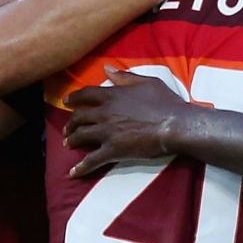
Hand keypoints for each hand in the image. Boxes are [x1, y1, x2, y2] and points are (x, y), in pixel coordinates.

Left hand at [64, 67, 192, 176]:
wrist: (176, 125)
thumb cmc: (166, 102)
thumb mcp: (147, 83)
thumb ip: (125, 77)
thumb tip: (106, 69)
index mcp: (113, 96)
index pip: (86, 94)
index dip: (74, 98)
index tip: (67, 102)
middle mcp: (105, 113)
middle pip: (79, 117)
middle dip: (70, 123)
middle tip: (68, 128)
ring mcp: (107, 132)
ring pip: (81, 136)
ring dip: (72, 140)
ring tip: (68, 144)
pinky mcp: (113, 150)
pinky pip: (92, 160)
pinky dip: (81, 167)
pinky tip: (73, 173)